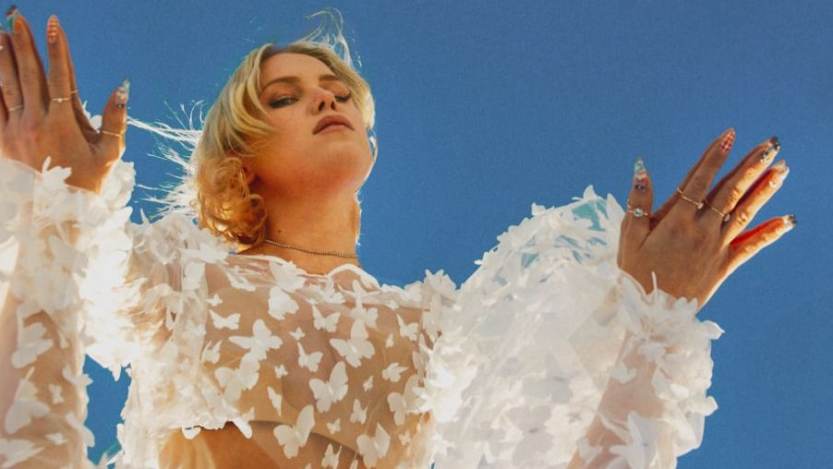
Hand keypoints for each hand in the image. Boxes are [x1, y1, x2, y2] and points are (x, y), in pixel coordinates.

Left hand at [0, 8, 127, 192]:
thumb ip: (116, 118)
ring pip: (6, 85)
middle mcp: (36, 122)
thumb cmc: (87, 181)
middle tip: (16, 16)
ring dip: (2, 57)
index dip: (57, 48)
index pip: (60, 76)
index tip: (54, 24)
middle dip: (23, 42)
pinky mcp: (2, 140)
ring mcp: (15, 131)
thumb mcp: (110, 152)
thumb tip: (122, 87)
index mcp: (64, 123)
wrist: (56, 213)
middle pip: (28, 73)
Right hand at [617, 128, 794, 309]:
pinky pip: (752, 246)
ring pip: (745, 212)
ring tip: (782, 169)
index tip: (729, 135)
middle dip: (751, 165)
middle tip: (771, 144)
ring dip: (765, 190)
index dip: (715, 156)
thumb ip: (637, 201)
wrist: (652, 315)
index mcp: (676, 220)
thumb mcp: (629, 236)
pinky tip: (788, 220)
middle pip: (730, 191)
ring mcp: (717, 247)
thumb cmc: (635, 273)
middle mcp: (702, 230)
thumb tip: (641, 168)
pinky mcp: (725, 265)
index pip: (699, 180)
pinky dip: (770, 233)